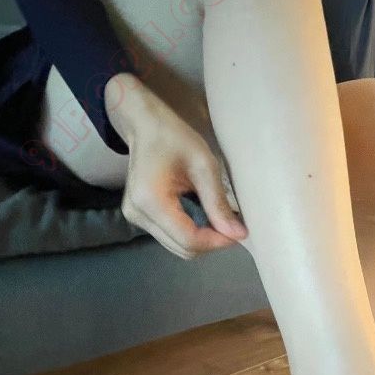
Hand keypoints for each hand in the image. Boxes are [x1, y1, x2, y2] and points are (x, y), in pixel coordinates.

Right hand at [105, 72, 247, 258]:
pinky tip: (200, 213)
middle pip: (182, 248)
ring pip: (176, 246)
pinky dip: (189, 231)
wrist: (145, 125)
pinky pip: (169, 236)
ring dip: (201, 238)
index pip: (189, 239)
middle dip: (211, 242)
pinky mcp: (138, 217)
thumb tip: (238, 234)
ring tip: (217, 217)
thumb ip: (218, 202)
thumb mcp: (204, 165)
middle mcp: (138, 215)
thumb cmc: (175, 137)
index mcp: (151, 201)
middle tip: (231, 224)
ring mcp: (135, 218)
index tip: (239, 231)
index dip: (217, 242)